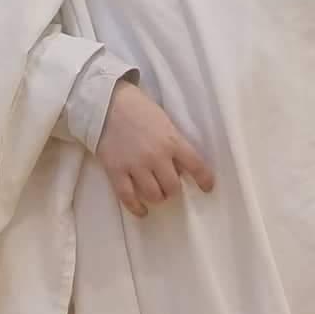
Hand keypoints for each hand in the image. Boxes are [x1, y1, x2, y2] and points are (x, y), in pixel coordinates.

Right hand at [95, 81, 213, 217]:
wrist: (107, 103)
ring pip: (154, 195)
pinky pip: (128, 197)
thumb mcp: (165, 122)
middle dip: (172, 188)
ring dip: (158, 197)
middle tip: (169, 185)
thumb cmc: (139, 109)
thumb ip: (174, 143)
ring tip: (156, 193)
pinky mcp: (116, 171)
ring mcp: (136, 165)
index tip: (207, 187)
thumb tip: (179, 167)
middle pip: (173, 187)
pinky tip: (142, 211)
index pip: (196, 165)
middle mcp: (156, 156)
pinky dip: (137, 208)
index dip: (204, 179)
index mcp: (172, 141)